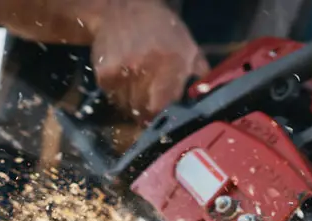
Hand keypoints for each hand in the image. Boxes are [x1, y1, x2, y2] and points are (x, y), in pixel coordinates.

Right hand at [91, 0, 208, 122]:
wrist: (125, 7)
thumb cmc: (162, 29)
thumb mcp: (189, 47)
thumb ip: (201, 73)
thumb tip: (206, 97)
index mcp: (171, 66)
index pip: (164, 107)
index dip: (162, 117)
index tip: (163, 119)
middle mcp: (146, 69)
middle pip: (143, 109)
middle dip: (147, 114)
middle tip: (149, 110)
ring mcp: (123, 70)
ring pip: (126, 105)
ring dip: (131, 105)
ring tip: (136, 94)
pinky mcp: (104, 71)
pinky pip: (111, 95)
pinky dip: (116, 94)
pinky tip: (124, 83)